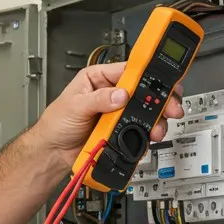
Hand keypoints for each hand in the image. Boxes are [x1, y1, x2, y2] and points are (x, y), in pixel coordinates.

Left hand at [28, 62, 183, 159]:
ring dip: (155, 119)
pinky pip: (139, 130)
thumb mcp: (74, 106)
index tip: (162, 78)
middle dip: (159, 99)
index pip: (129, 70)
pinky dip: (146, 134)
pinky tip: (148, 137)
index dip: (147, 73)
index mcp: (99, 78)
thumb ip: (98, 99)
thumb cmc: (56, 124)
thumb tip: (120, 94)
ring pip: (145, 112)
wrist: (53, 153)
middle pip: (143, 91)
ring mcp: (117, 113)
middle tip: (170, 106)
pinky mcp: (120, 131)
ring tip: (157, 127)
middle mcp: (111, 93)